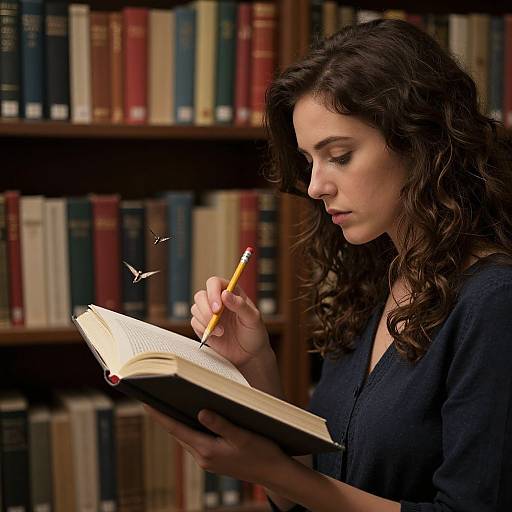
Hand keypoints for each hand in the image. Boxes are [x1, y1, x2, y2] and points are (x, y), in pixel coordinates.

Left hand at [144, 405, 286, 484]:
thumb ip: (221, 424)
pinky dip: (190, 428)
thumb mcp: (243, 435)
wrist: (274, 473)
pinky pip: (196, 441)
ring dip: (177, 422)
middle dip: (165, 416)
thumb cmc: (262, 452)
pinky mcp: (214, 459)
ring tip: (168, 402)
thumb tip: (201, 411)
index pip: (176, 429)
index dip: (160, 415)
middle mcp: (203, 457)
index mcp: (207, 450)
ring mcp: (208, 460)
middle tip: (154, 395)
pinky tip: (193, 417)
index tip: (145, 402)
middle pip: (178, 433)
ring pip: (186, 437)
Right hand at [191, 276, 271, 368]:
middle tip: (215, 319)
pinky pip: (194, 322)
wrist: (250, 353)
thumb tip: (225, 294)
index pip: (215, 283)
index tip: (218, 307)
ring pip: (195, 308)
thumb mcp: (253, 318)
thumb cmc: (254, 332)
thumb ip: (240, 305)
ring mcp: (209, 313)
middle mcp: (218, 300)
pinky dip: (203, 328)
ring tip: (221, 331)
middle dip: (206, 308)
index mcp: (231, 292)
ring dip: (205, 320)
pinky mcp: (202, 326)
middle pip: (201, 295)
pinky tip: (217, 334)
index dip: (213, 292)